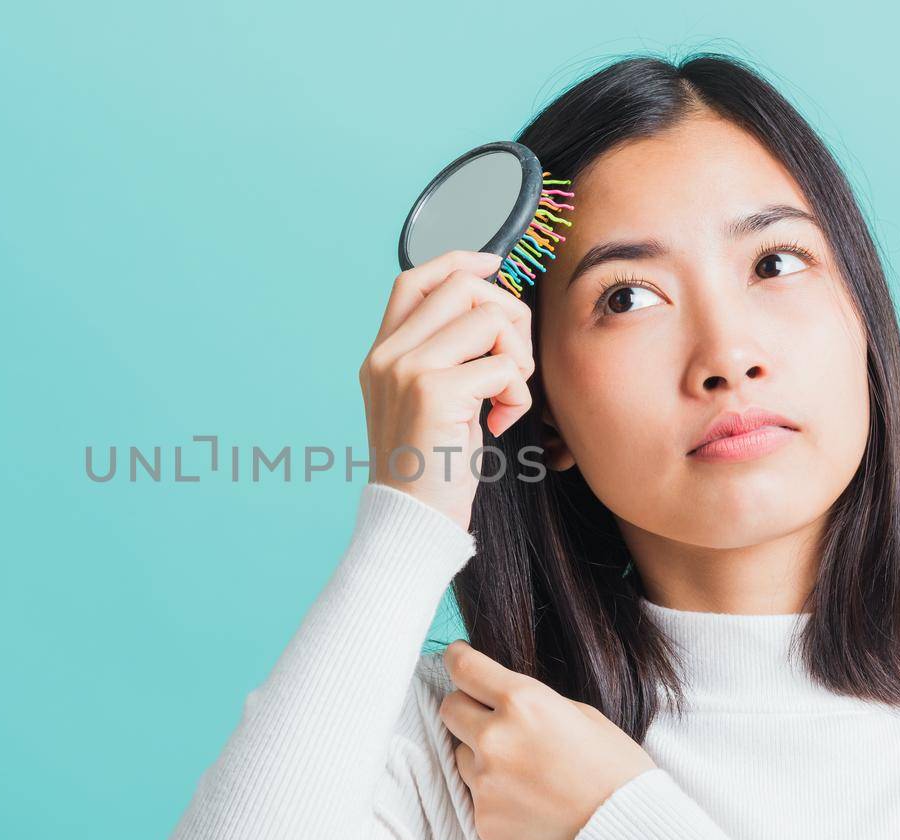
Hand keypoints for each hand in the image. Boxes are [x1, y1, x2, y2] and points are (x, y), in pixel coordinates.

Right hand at [358, 249, 534, 530]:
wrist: (410, 520)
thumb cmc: (428, 468)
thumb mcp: (424, 402)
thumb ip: (442, 357)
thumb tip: (490, 310)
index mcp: (381, 354)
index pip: (414, 279)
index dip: (459, 260)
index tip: (495, 265)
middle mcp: (388, 355)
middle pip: (463, 287)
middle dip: (508, 315)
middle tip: (514, 362)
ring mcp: (407, 370)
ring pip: (489, 317)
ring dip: (517, 355)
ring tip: (507, 395)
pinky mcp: (434, 392)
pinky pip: (503, 366)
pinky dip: (518, 394)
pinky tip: (501, 424)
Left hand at [439, 639, 656, 839]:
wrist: (630, 835)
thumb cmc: (617, 771)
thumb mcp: (582, 716)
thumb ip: (533, 703)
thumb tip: (500, 698)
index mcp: (523, 703)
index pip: (465, 669)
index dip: (456, 658)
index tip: (455, 657)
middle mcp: (495, 739)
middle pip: (450, 709)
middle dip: (464, 707)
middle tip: (487, 718)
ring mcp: (486, 783)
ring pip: (462, 755)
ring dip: (482, 756)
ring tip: (525, 773)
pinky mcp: (484, 821)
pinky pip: (476, 797)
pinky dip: (495, 796)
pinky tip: (529, 803)